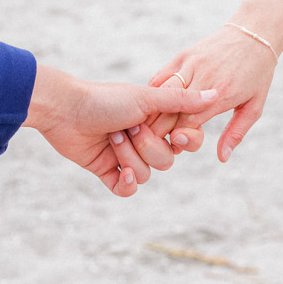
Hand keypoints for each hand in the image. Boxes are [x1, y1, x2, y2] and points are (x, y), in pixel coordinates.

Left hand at [23, 66, 216, 195]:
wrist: (65, 109)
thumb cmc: (105, 98)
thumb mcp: (147, 98)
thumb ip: (182, 101)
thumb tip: (217, 93)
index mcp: (155, 121)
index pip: (183, 141)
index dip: (182, 142)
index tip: (175, 135)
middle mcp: (143, 139)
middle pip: (165, 161)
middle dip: (147, 148)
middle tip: (127, 128)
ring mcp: (125, 156)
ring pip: (146, 174)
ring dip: (130, 158)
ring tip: (112, 138)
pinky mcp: (106, 170)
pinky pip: (126, 190)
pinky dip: (126, 184)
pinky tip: (121, 172)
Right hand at [148, 26, 276, 161]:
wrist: (254, 34)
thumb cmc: (257, 74)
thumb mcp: (254, 107)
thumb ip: (236, 133)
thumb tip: (222, 158)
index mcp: (221, 94)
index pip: (188, 123)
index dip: (178, 139)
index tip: (176, 147)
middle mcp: (203, 77)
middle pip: (169, 110)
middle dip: (159, 129)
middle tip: (155, 142)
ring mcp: (190, 64)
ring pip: (160, 94)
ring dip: (151, 113)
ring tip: (148, 127)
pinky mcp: (182, 56)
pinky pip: (159, 78)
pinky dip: (152, 94)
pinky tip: (150, 107)